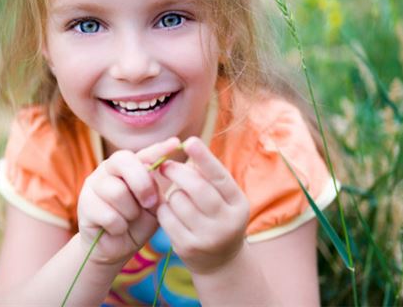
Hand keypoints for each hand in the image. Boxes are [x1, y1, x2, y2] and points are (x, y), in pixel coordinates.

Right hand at [77, 137, 180, 265]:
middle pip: (125, 161)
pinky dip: (119, 227)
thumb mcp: (153, 206)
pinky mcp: (85, 204)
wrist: (116, 249)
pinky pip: (108, 214)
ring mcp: (94, 184)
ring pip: (117, 191)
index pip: (144, 152)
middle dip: (142, 184)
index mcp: (130, 166)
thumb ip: (155, 188)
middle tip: (149, 203)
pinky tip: (116, 229)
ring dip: (130, 213)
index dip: (159, 148)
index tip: (176, 143)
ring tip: (129, 220)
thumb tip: (164, 169)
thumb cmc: (138, 223)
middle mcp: (109, 168)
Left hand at [156, 137, 249, 273]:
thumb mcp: (223, 198)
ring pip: (178, 201)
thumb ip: (209, 176)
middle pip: (197, 188)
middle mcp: (227, 221)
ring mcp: (208, 237)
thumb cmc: (217, 217)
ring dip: (171, 194)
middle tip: (166, 165)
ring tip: (176, 197)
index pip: (220, 176)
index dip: (204, 157)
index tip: (189, 140)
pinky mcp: (188, 247)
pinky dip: (164, 209)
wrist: (220, 262)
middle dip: (178, 172)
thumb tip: (187, 148)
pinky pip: (166, 217)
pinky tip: (169, 211)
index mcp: (238, 203)